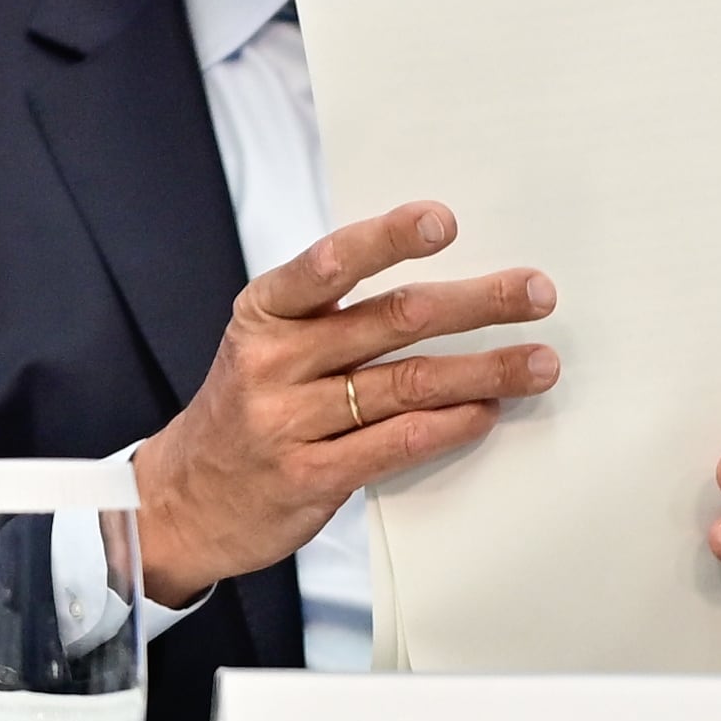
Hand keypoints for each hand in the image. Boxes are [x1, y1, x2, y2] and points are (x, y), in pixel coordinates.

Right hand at [132, 201, 560, 607]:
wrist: (182, 500)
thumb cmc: (242, 411)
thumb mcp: (264, 346)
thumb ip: (331, 318)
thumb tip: (435, 292)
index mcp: (263, 312)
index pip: (330, 263)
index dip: (388, 238)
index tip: (442, 221)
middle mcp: (273, 359)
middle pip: (390, 320)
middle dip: (474, 302)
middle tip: (534, 292)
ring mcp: (288, 420)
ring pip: (405, 384)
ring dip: (484, 371)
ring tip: (537, 362)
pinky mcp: (310, 475)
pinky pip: (395, 444)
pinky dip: (449, 426)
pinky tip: (486, 412)